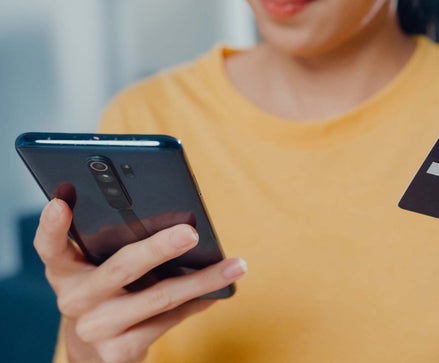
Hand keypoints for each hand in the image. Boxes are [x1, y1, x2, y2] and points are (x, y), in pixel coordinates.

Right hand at [34, 199, 246, 362]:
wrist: (95, 355)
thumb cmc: (106, 297)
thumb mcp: (99, 273)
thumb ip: (117, 249)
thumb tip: (180, 227)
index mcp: (64, 271)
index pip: (49, 246)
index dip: (52, 225)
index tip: (62, 202)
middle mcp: (73, 300)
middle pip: (121, 267)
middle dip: (159, 248)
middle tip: (191, 232)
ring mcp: (96, 329)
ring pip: (159, 297)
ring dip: (202, 279)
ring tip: (235, 265)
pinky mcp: (119, 353)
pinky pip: (169, 320)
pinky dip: (197, 302)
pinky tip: (218, 291)